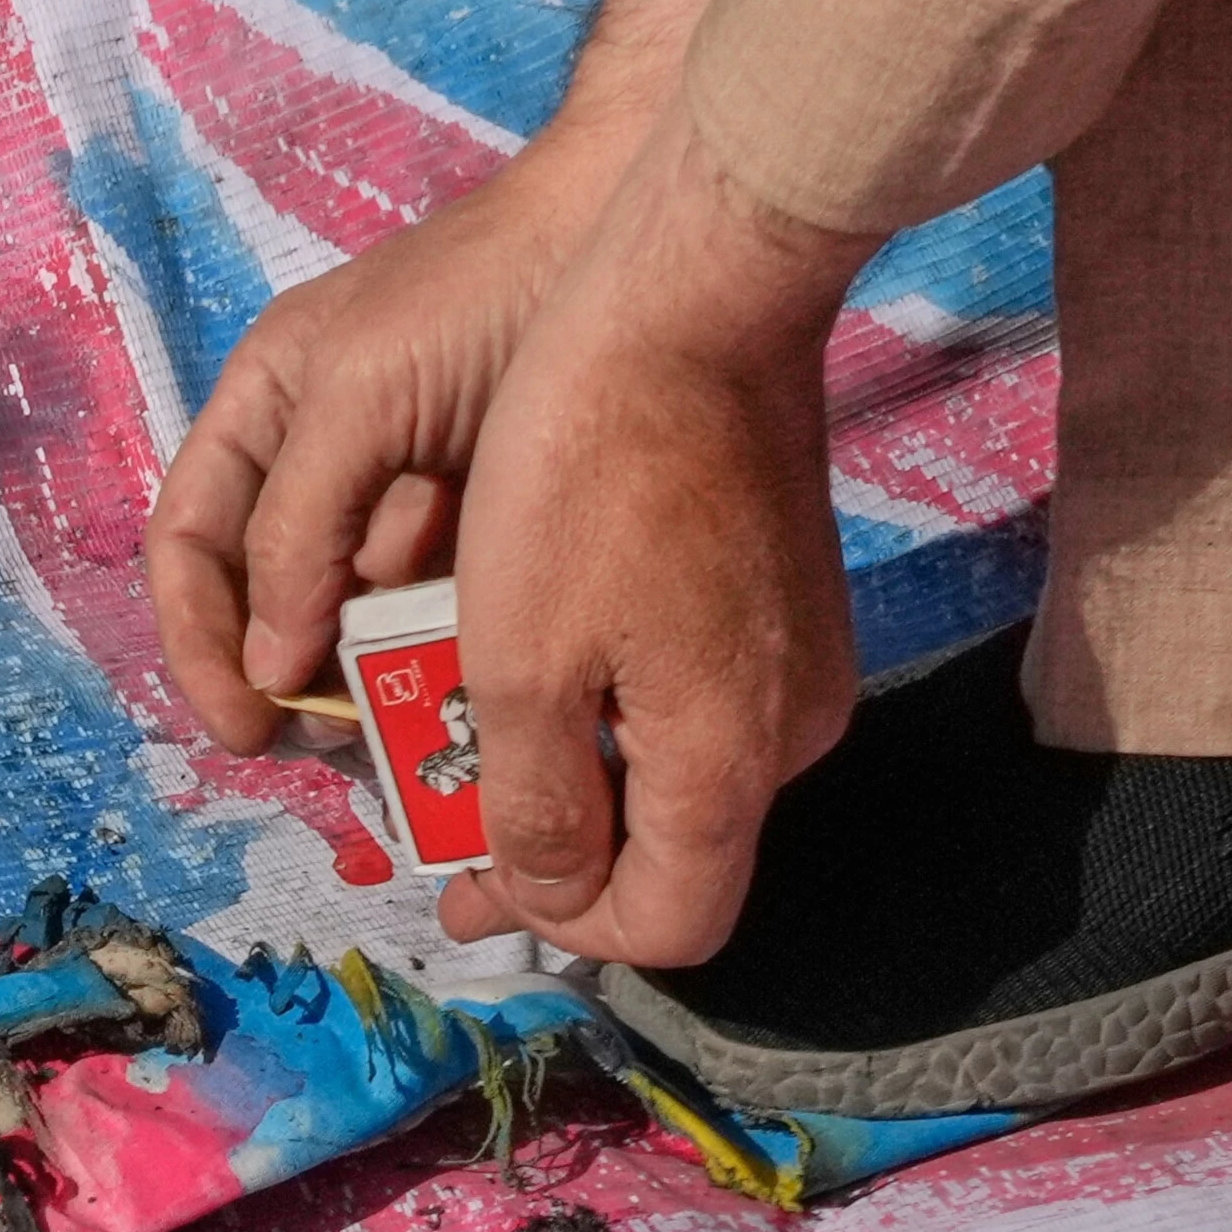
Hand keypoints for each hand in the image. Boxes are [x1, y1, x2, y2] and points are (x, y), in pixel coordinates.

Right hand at [148, 0, 712, 752]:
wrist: (638, 236)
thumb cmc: (483, 291)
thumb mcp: (360, 394)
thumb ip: (297, 528)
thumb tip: (271, 671)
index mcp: (257, 420)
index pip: (186, 551)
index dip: (197, 645)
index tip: (247, 725)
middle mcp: (310, 465)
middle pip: (256, 603)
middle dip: (280, 680)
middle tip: (329, 742)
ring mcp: (392, 500)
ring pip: (344, 624)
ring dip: (358, 681)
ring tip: (400, 723)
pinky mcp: (471, 526)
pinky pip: (427, 615)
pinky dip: (432, 656)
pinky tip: (462, 681)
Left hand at [434, 108, 878, 968]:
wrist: (690, 302)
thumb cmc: (588, 474)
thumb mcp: (520, 665)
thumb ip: (533, 806)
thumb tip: (549, 898)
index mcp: (734, 759)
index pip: (667, 925)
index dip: (561, 929)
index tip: (459, 888)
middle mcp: (789, 726)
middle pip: (671, 858)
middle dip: (550, 857)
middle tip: (436, 824)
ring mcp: (795, 659)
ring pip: (673, 780)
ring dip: (567, 782)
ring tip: (460, 746)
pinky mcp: (782, 600)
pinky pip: (690, 701)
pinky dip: (604, 714)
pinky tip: (528, 671)